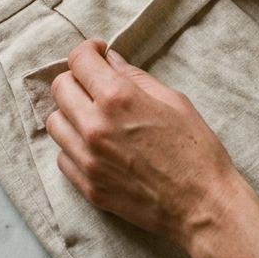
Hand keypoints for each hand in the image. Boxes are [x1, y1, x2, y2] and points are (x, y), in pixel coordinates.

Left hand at [46, 38, 244, 254]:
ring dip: (71, 113)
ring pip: (55, 122)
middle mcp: (95, 127)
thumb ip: (136, 77)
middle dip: (77, 79)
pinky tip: (97, 146)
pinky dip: (74, 146)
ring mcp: (88, 160)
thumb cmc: (197, 150)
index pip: (78, 60)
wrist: (203, 206)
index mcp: (118, 98)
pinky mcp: (89, 187)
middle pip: (59, 88)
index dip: (88, 51)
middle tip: (96, 85)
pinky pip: (62, 157)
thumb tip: (110, 60)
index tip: (98, 55)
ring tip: (94, 117)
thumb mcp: (173, 101)